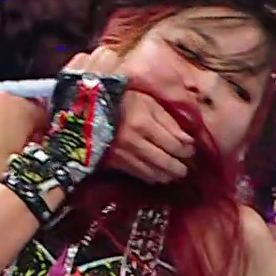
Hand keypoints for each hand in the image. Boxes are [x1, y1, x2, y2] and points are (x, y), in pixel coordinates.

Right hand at [61, 50, 191, 183]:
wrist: (83, 109)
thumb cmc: (118, 98)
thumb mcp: (144, 99)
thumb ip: (166, 116)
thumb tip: (187, 136)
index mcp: (143, 121)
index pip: (177, 143)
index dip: (188, 148)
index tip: (192, 147)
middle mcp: (134, 141)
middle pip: (168, 161)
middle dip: (182, 165)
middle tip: (188, 164)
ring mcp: (123, 154)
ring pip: (155, 172)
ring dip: (169, 174)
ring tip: (177, 171)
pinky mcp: (114, 163)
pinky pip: (140, 175)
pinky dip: (153, 177)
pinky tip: (159, 175)